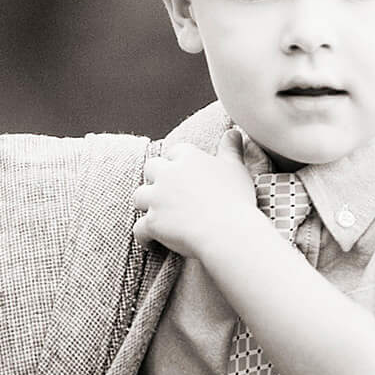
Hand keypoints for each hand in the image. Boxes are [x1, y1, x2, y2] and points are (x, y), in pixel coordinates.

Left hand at [132, 134, 257, 259]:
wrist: (228, 232)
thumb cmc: (235, 200)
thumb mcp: (236, 169)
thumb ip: (231, 149)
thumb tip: (233, 132)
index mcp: (188, 158)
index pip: (175, 152)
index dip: (178, 163)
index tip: (185, 174)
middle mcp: (168, 174)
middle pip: (151, 168)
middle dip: (156, 179)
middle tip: (167, 192)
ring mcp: (157, 198)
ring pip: (139, 196)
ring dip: (146, 204)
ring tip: (156, 214)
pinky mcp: (152, 222)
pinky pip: (139, 229)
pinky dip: (144, 236)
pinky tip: (150, 242)